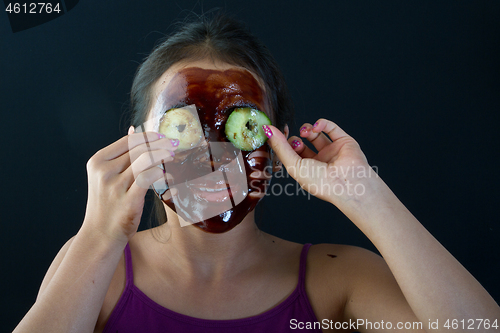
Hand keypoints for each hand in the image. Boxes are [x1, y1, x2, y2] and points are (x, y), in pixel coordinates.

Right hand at [82, 127, 177, 243]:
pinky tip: (168, 175)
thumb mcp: (106, 175)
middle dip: (160, 144)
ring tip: (172, 156)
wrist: (100, 233)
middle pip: (138, 149)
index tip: (162, 136)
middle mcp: (104, 171)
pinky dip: (161, 173)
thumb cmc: (107, 203)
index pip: (128, 141)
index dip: (148, 136)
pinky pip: (150, 178)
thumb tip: (133, 129)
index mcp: (98, 161)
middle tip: (174, 144)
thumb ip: (120, 154)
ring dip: (162, 155)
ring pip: (146, 161)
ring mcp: (115, 186)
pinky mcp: (129, 200)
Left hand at [265, 119, 371, 204]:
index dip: (284, 145)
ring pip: (316, 134)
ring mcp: (331, 151)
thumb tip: (267, 131)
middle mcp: (319, 161)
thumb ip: (280, 147)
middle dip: (295, 138)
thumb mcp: (294, 165)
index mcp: (307, 171)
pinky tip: (315, 127)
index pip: (291, 154)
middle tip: (292, 138)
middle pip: (302, 143)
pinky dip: (321, 123)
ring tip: (305, 133)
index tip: (277, 137)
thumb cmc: (321, 182)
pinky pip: (331, 127)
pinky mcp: (343, 141)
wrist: (346, 183)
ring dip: (307, 129)